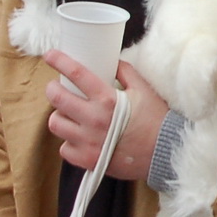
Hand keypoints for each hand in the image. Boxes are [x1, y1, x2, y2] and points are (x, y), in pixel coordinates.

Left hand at [43, 51, 167, 180]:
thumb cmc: (156, 120)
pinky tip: (79, 137)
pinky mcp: (87, 160)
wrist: (165, 153)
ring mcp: (88, 142)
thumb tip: (111, 61)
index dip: (59, 61)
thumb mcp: (144, 90)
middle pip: (57, 98)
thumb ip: (125, 72)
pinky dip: (69, 142)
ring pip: (56, 124)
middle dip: (52, 88)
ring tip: (69, 114)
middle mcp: (94, 120)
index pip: (77, 74)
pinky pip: (64, 148)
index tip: (51, 55)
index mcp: (108, 100)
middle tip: (57, 87)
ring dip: (60, 116)